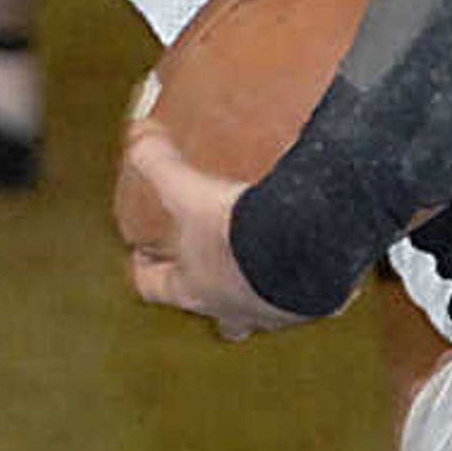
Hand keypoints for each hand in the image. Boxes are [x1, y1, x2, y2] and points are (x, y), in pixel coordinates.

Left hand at [116, 117, 305, 337]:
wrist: (303, 249)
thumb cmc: (238, 234)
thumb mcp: (189, 193)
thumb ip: (158, 163)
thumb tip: (136, 134)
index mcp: (194, 289)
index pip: (154, 287)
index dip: (144, 269)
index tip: (143, 252)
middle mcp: (232, 310)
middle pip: (214, 315)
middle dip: (212, 295)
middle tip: (213, 272)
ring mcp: (274, 312)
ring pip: (262, 310)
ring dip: (260, 291)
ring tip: (266, 264)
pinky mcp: (312, 303)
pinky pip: (308, 298)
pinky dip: (308, 282)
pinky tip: (315, 262)